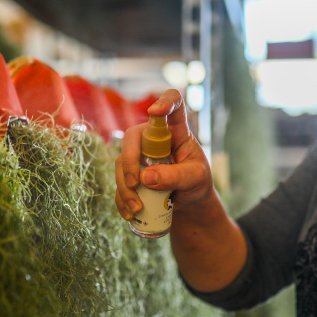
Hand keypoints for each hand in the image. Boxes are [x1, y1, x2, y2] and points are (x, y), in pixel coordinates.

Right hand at [115, 89, 213, 220]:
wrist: (190, 204)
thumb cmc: (197, 184)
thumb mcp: (196, 179)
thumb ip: (176, 177)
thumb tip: (146, 178)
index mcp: (177, 131)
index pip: (174, 105)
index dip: (164, 102)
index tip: (155, 112)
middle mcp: (154, 139)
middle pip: (133, 137)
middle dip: (130, 160)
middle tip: (136, 183)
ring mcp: (139, 155)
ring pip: (121, 163)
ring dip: (125, 187)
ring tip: (137, 207)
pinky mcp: (131, 174)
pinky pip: (119, 183)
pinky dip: (122, 199)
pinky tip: (129, 213)